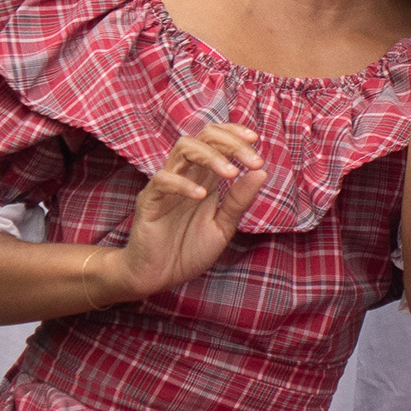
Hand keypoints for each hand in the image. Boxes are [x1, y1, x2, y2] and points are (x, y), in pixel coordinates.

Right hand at [114, 121, 266, 300]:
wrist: (158, 278)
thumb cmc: (188, 250)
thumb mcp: (222, 227)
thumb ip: (238, 201)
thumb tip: (262, 172)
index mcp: (204, 177)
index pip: (216, 139)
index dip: (234, 133)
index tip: (256, 140)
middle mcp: (185, 174)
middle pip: (203, 136)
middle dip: (231, 142)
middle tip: (253, 160)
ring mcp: (166, 185)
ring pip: (183, 149)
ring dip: (211, 155)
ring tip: (230, 173)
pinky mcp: (149, 201)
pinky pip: (163, 181)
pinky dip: (184, 184)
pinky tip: (202, 195)